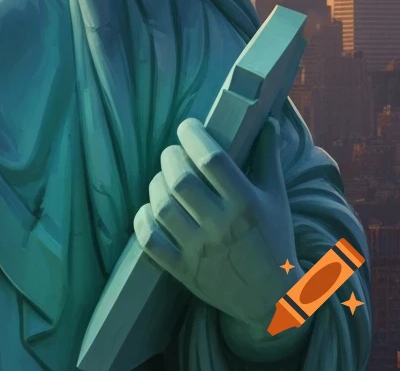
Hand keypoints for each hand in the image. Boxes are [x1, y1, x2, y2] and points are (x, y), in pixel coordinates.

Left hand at [134, 117, 296, 330]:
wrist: (270, 299)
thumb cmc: (273, 240)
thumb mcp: (276, 197)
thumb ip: (267, 156)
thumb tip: (268, 120)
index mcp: (245, 203)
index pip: (211, 159)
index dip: (193, 135)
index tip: (188, 127)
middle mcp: (221, 226)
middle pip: (180, 179)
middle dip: (170, 156)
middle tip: (174, 153)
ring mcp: (200, 251)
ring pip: (162, 206)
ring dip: (156, 185)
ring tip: (164, 179)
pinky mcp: (183, 271)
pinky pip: (150, 242)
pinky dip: (143, 220)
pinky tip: (151, 209)